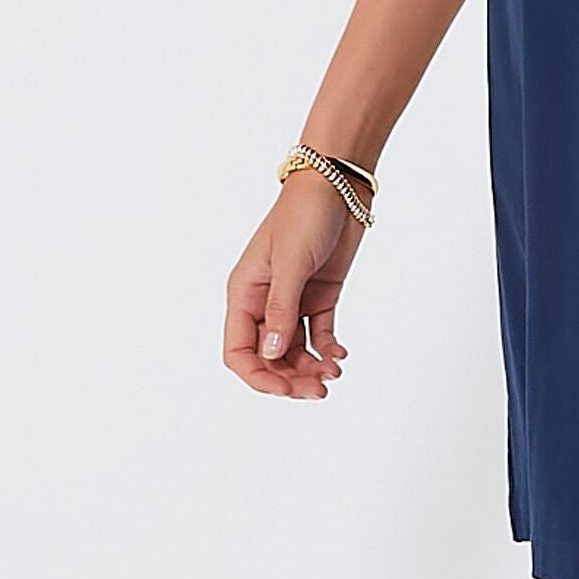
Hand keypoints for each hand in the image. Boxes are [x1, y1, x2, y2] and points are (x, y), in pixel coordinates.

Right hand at [223, 179, 363, 398]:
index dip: (258, 376)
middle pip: (268, 357)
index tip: (284, 389)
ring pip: (294, 351)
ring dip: (311, 368)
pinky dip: (327, 350)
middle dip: (290, 378)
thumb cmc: (304, 215)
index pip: (238, 351)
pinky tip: (340, 356)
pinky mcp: (318, 297)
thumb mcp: (291, 263)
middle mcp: (264, 302)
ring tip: (334, 373)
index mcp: (244, 294)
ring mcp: (292, 300)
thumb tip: (273, 354)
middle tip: (318, 390)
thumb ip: (281, 310)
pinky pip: (317, 335)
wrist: (337, 187)